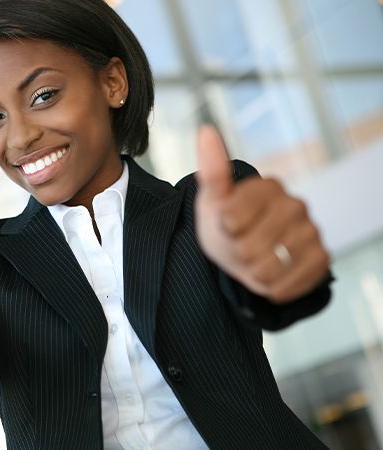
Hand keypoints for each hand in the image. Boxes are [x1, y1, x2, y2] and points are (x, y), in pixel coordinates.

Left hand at [194, 125, 329, 303]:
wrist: (246, 252)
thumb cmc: (226, 224)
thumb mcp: (212, 200)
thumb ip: (212, 171)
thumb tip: (206, 130)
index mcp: (267, 186)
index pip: (232, 220)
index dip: (225, 230)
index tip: (227, 224)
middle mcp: (295, 205)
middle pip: (249, 249)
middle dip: (237, 254)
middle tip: (241, 245)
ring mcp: (312, 231)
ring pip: (268, 269)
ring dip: (254, 273)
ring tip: (257, 258)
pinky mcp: (322, 257)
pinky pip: (290, 284)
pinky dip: (274, 287)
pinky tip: (274, 272)